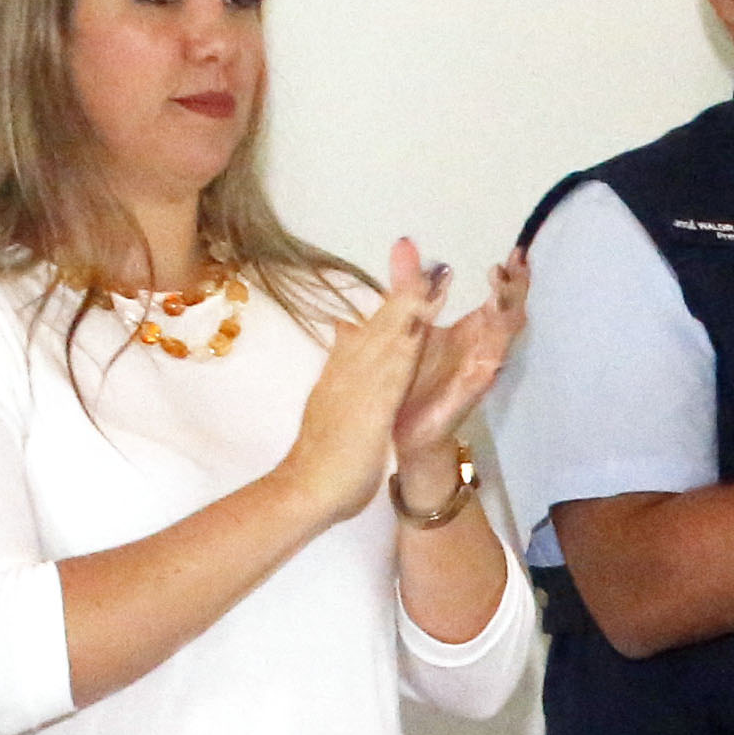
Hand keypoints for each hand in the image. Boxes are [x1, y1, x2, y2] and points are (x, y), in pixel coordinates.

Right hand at [277, 242, 436, 524]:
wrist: (304, 487)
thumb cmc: (321, 456)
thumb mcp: (331, 402)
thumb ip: (339, 367)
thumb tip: (342, 328)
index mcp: (344, 371)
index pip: (368, 327)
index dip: (387, 299)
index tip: (403, 270)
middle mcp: (350, 369)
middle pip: (378, 320)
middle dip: (400, 285)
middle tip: (412, 246)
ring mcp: (358, 383)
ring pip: (386, 335)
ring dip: (407, 301)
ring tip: (429, 269)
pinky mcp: (371, 404)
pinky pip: (394, 367)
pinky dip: (407, 340)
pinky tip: (422, 321)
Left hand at [395, 245, 526, 459]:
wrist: (394, 431)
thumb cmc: (408, 380)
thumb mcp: (406, 324)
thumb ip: (409, 287)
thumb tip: (404, 242)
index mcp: (469, 330)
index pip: (499, 298)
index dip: (511, 276)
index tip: (517, 252)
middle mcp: (480, 346)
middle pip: (511, 312)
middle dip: (516, 289)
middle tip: (516, 263)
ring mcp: (477, 368)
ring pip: (504, 337)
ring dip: (506, 311)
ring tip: (502, 286)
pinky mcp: (468, 389)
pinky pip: (486, 369)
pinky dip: (490, 351)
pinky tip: (492, 335)